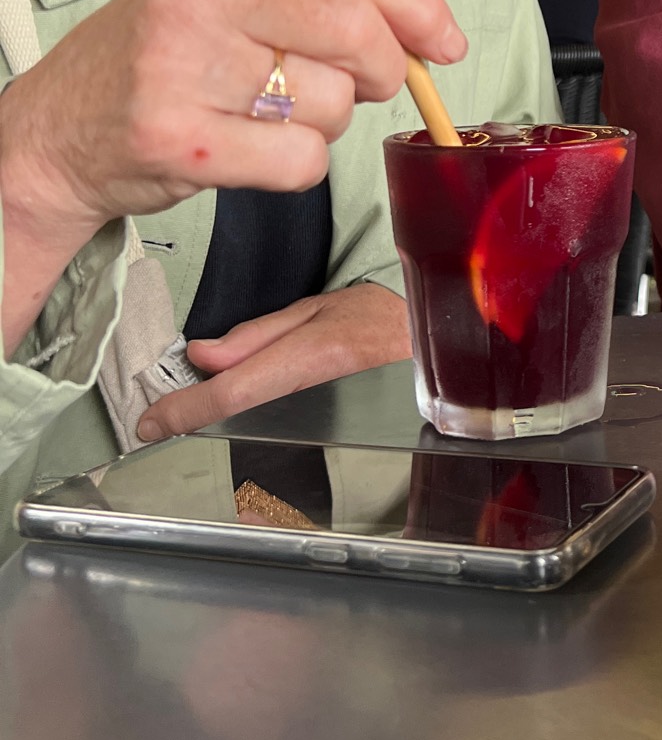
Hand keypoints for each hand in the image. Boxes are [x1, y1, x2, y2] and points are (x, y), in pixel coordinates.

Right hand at [0, 0, 464, 349]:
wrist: (60, 131)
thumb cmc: (167, 58)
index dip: (415, 4)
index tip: (446, 39)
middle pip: (353, 27)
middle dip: (388, 67)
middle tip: (377, 85)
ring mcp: (180, 66)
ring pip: (331, 100)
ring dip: (332, 120)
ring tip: (281, 114)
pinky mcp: (178, 139)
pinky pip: (300, 159)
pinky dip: (302, 165)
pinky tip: (261, 151)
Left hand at [137, 283, 410, 441]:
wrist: (433, 344)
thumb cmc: (382, 318)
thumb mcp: (315, 310)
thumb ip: (257, 336)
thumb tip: (201, 355)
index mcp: (308, 357)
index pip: (232, 391)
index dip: (186, 410)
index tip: (149, 423)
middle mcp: (312, 391)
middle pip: (236, 413)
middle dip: (196, 412)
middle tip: (162, 415)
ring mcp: (322, 417)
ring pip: (251, 424)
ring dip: (218, 416)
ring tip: (192, 408)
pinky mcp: (326, 428)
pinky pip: (272, 425)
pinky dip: (244, 418)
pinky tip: (232, 409)